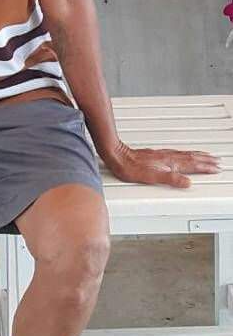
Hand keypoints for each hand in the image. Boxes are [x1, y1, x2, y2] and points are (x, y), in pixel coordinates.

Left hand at [104, 140, 221, 188]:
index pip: (192, 165)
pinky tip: (186, 154)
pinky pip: (179, 152)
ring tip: (207, 156)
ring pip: (186, 154)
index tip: (215, 168)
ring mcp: (163, 155)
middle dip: (206, 160)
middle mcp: (168, 157)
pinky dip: (187, 153)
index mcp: (169, 163)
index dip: (205, 167)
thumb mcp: (151, 177)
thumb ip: (171, 179)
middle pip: (192, 158)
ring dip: (199, 155)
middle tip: (217, 161)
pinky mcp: (158, 154)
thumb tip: (187, 183)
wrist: (118, 156)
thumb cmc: (131, 168)